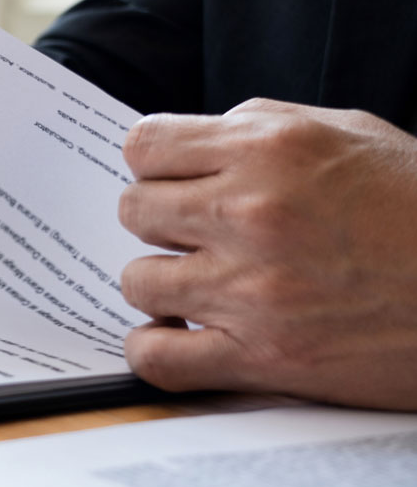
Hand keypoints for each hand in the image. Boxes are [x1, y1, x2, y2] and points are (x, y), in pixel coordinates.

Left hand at [117, 98, 416, 408]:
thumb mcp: (351, 135)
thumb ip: (260, 129)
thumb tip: (193, 142)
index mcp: (271, 149)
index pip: (144, 146)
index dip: (154, 166)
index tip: (174, 183)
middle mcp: (253, 211)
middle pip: (134, 210)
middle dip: (160, 223)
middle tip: (197, 237)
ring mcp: (253, 288)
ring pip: (137, 281)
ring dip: (162, 285)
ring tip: (201, 287)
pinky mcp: (264, 357)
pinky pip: (158, 357)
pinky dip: (155, 350)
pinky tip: (182, 337)